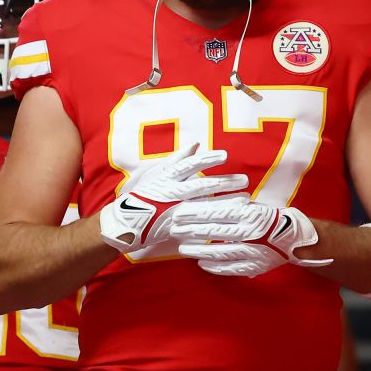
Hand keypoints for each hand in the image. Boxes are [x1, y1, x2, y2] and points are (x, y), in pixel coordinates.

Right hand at [98, 144, 248, 252]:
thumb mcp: (157, 172)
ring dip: (226, 202)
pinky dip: (216, 223)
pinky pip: (200, 225)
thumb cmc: (144, 193)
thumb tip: (196, 144)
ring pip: (205, 206)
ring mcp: (175, 210)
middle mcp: (172, 192)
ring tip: (245, 199)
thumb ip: (179, 158)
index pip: (189, 165)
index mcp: (167, 177)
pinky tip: (232, 221)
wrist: (125, 222)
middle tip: (245, 180)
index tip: (225, 155)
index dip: (207, 160)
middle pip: (202, 186)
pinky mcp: (177, 227)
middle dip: (225, 183)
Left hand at [171, 202, 330, 276]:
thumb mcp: (254, 206)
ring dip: (198, 251)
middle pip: (214, 232)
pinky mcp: (254, 266)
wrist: (296, 238)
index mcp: (250, 214)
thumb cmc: (272, 218)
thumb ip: (232, 206)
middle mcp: (250, 233)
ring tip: (183, 249)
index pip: (217, 212)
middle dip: (191, 230)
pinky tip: (201, 263)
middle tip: (174, 229)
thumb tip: (205, 201)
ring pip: (219, 252)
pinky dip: (214, 267)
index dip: (196, 213)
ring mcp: (252, 251)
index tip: (179, 213)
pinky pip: (230, 268)